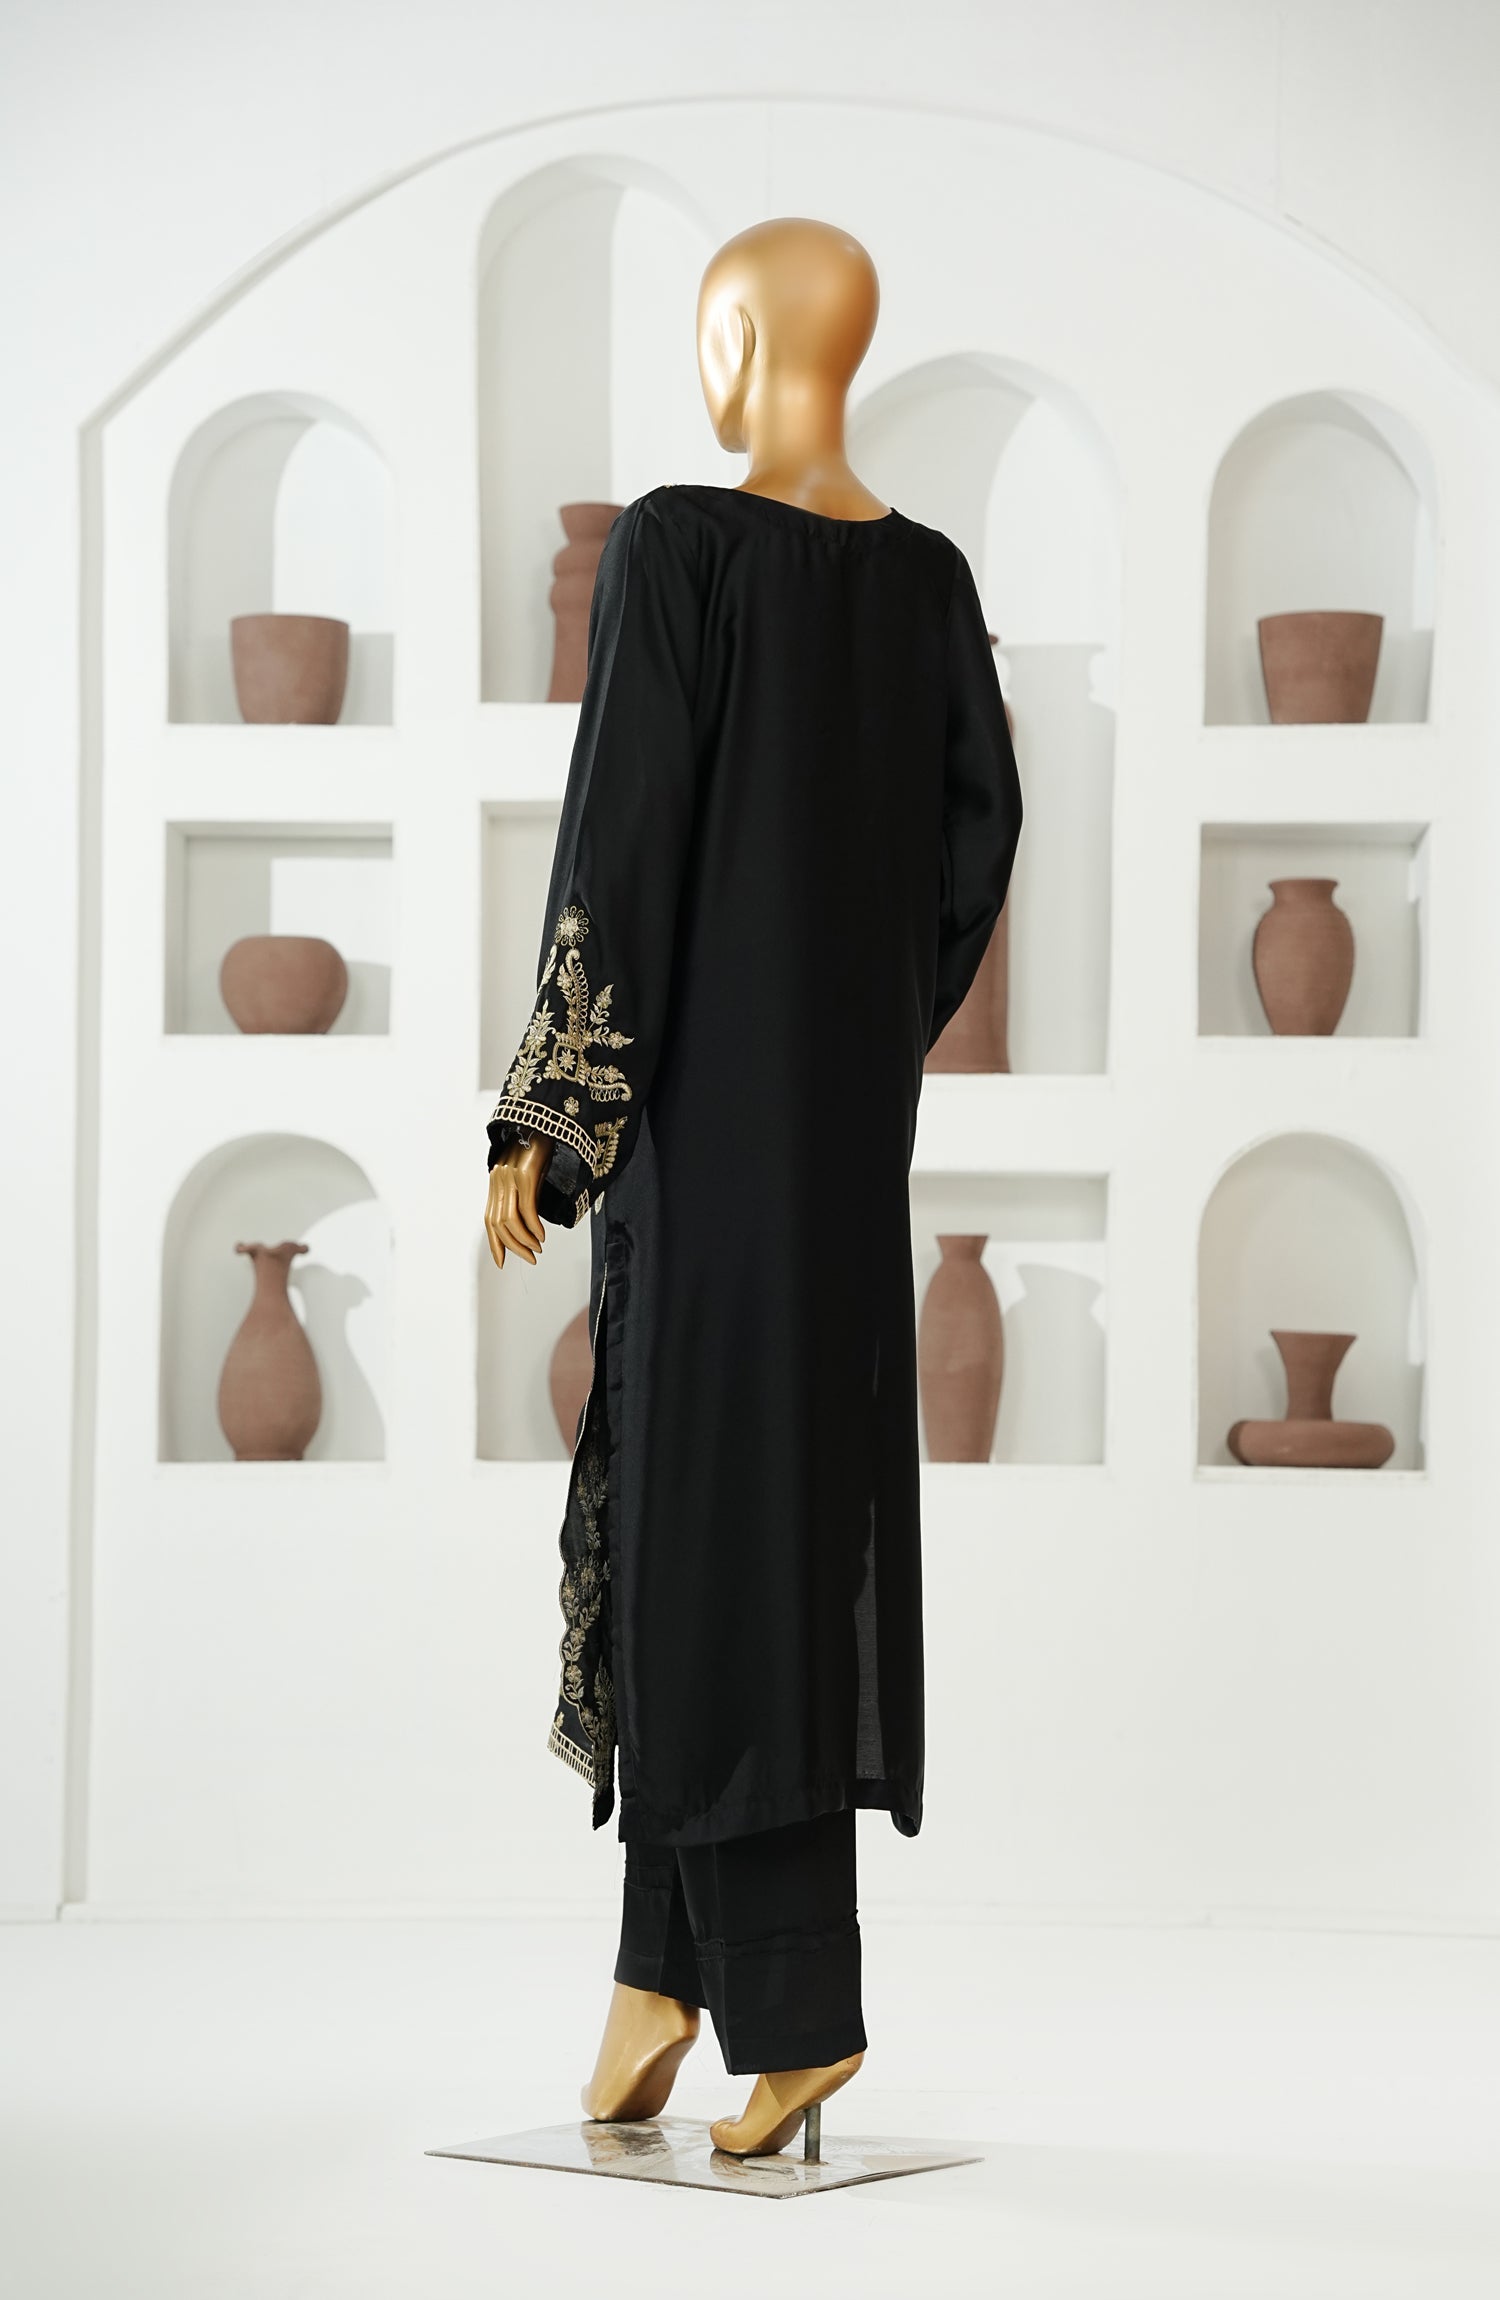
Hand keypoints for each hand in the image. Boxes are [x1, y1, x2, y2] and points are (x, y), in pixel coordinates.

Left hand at [484, 1134, 553, 1268]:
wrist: (543, 1118)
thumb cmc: (538, 1146)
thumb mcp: (527, 1174)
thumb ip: (524, 1194)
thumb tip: (529, 1220)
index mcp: (496, 1182)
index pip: (489, 1220)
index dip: (495, 1243)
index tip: (502, 1262)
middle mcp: (499, 1180)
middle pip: (499, 1224)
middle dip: (514, 1247)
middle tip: (530, 1258)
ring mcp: (510, 1177)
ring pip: (510, 1219)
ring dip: (525, 1239)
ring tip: (538, 1248)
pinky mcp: (525, 1173)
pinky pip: (526, 1207)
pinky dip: (534, 1226)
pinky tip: (542, 1235)